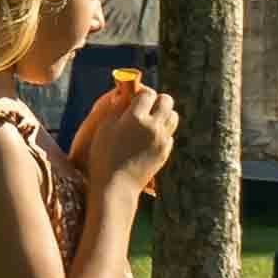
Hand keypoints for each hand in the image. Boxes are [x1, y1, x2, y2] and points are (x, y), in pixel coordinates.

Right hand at [68, 75, 175, 198]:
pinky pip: (170, 134)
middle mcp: (152, 126)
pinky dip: (163, 132)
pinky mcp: (165, 152)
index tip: (135, 96)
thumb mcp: (104, 127)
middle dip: (157, 100)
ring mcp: (161, 140)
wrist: (116, 185)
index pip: (147, 93)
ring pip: (173, 116)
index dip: (141, 92)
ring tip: (150, 121)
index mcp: (135, 117)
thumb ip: (117, 107)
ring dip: (164, 114)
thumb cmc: (104, 155)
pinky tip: (149, 138)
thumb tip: (125, 92)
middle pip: (166, 101)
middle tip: (146, 106)